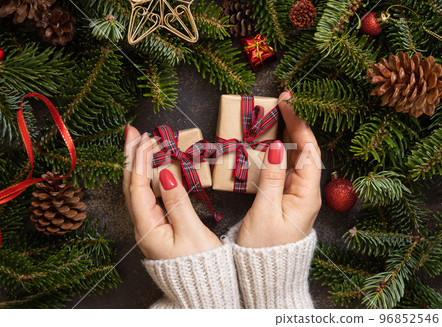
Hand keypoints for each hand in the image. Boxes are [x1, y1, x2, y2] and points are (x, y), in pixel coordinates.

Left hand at [123, 127, 221, 259]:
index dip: (140, 161)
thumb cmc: (200, 264)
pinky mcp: (157, 225)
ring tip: (141, 142)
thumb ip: (177, 201)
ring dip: (139, 163)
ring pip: (137, 188)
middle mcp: (143, 225)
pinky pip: (147, 195)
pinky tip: (153, 165)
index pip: (138, 186)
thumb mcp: (191, 232)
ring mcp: (148, 225)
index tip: (146, 138)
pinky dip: (149, 176)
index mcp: (147, 227)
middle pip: (130, 184)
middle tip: (132, 131)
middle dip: (131, 156)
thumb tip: (166, 173)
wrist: (203, 288)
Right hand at [237, 91, 321, 247]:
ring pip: (296, 158)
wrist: (268, 276)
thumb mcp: (265, 212)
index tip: (288, 102)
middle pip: (305, 150)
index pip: (309, 150)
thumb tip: (279, 147)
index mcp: (307, 194)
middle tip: (281, 102)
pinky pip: (287, 169)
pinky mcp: (288, 199)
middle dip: (295, 124)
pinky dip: (279, 152)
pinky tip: (269, 143)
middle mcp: (307, 192)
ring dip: (286, 136)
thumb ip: (272, 178)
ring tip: (273, 117)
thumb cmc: (265, 249)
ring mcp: (298, 195)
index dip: (299, 123)